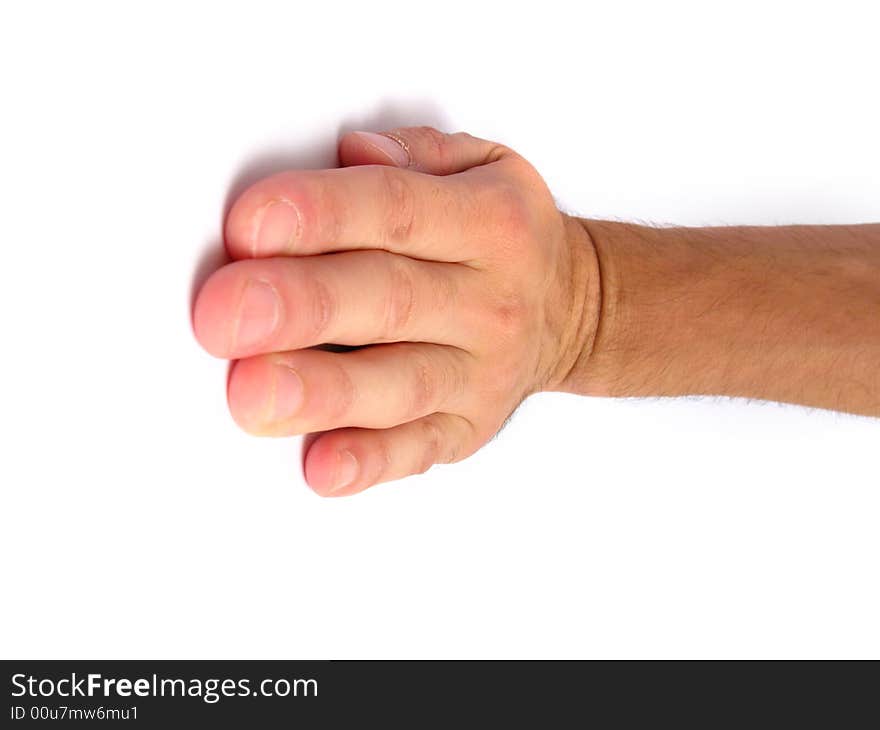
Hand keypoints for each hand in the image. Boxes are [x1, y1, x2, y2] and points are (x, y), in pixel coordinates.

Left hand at [193, 127, 598, 495]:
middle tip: (225, 316)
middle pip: (389, 299)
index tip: (249, 225)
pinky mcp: (466, 428)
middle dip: (303, 307)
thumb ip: (417, 154)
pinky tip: (320, 465)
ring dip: (324, 391)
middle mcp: (490, 301)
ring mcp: (481, 374)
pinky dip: (368, 462)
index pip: (397, 210)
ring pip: (398, 384)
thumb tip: (352, 151)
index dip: (321, 215)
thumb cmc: (501, 236)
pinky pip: (417, 449)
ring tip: (254, 394)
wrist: (568, 310)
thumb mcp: (482, 166)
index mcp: (490, 223)